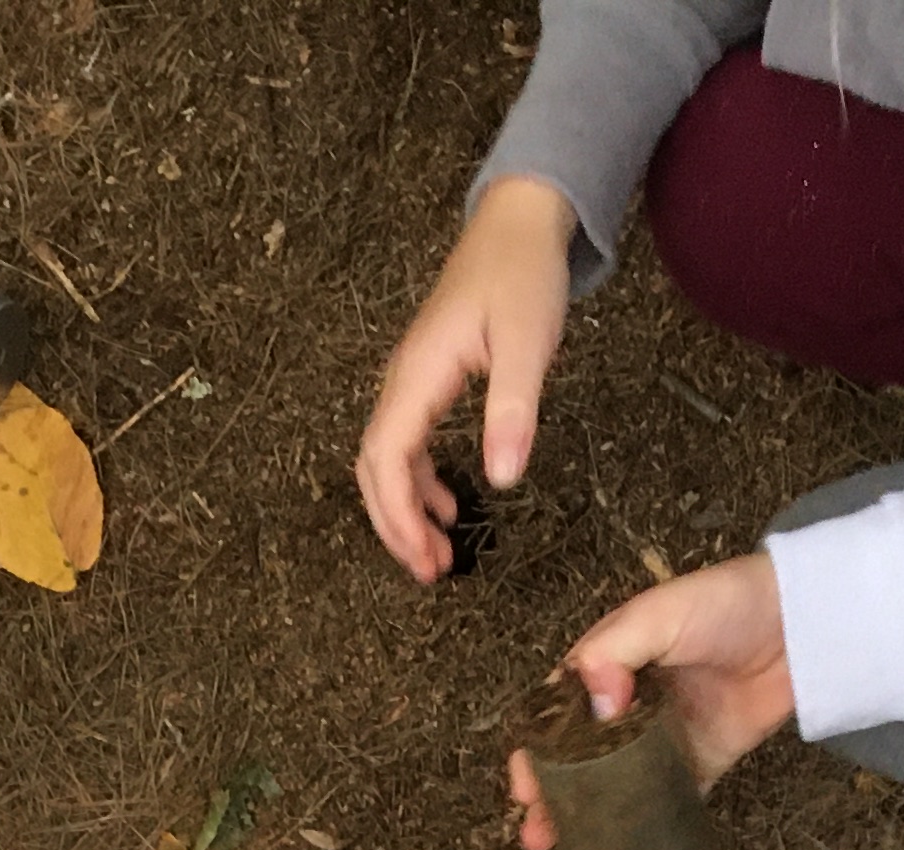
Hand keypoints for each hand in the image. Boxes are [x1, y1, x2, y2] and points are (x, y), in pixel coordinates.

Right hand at [355, 179, 575, 581]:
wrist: (519, 222)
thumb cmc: (524, 275)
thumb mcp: (530, 343)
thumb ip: (514, 411)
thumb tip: (501, 480)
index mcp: (420, 373)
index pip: (387, 458)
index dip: (398, 516)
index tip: (426, 559)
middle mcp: (402, 379)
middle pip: (374, 467)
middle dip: (394, 526)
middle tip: (430, 573)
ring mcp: (411, 379)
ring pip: (386, 458)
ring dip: (403, 510)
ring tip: (437, 554)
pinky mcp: (427, 378)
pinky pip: (407, 442)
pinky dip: (419, 482)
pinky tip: (447, 506)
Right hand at [503, 552, 795, 849]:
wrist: (798, 622)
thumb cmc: (722, 604)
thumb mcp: (658, 614)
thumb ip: (614, 653)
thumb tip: (595, 705)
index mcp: (606, 669)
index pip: (557, 717)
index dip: (536, 754)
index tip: (524, 789)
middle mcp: (627, 709)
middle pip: (579, 761)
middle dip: (554, 801)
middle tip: (536, 838)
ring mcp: (663, 740)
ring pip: (616, 788)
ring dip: (590, 824)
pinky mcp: (702, 763)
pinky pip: (667, 802)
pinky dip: (643, 831)